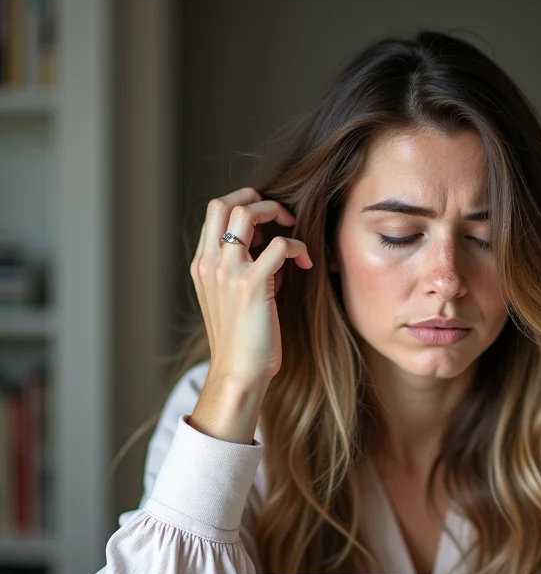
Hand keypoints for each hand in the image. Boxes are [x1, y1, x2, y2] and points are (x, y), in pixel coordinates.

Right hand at [189, 187, 312, 389]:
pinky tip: (305, 264)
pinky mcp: (251, 285)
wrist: (238, 374)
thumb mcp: (234, 297)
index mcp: (202, 265)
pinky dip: (298, 247)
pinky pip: (280, 245)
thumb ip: (248, 268)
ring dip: (277, 214)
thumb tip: (276, 247)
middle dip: (257, 199)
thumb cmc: (243, 340)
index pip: (214, 212)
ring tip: (294, 233)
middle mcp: (209, 263)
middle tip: (282, 217)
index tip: (268, 222)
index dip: (244, 206)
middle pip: (223, 203)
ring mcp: (227, 272)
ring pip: (246, 213)